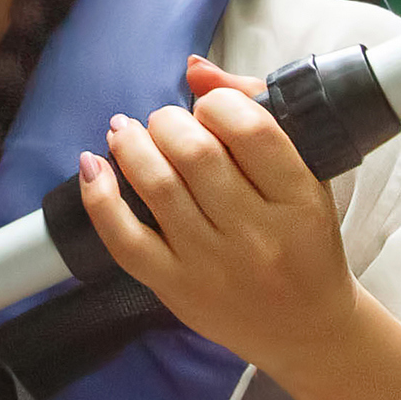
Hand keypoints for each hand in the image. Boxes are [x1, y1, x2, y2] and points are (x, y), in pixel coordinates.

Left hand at [77, 53, 367, 380]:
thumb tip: (195, 70)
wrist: (306, 329)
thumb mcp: (306, 177)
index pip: (250, 129)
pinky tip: (93, 166)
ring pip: (158, 188)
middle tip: (166, 123)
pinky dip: (101, 198)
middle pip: (196, 153)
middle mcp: (258, 234)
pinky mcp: (177, 289)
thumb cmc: (304, 242)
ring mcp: (214, 265)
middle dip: (168, 122)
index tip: (209, 109)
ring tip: (128, 132)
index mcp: (299, 200)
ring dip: (131, 145)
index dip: (217, 104)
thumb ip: (256, 113)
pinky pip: (126, 240)